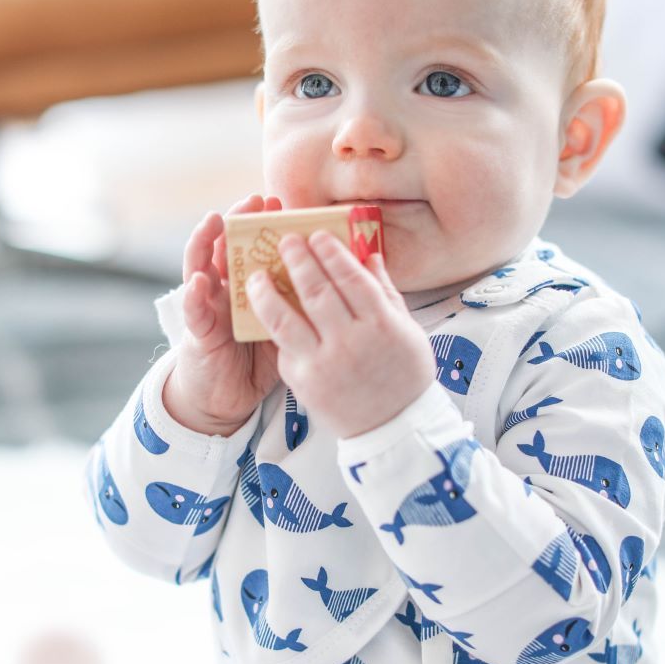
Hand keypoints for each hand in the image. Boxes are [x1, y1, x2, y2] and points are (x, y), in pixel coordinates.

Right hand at [162, 194, 283, 435]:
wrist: (229, 397)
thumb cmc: (257, 359)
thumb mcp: (284, 323)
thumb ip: (297, 300)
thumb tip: (334, 277)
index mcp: (247, 284)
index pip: (253, 245)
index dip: (264, 223)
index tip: (280, 203)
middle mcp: (224, 288)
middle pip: (228, 245)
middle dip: (239, 219)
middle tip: (255, 200)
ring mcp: (208, 306)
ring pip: (200, 266)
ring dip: (205, 242)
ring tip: (215, 221)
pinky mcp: (197, 331)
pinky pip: (194, 310)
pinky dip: (194, 295)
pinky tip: (200, 281)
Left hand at [246, 229, 434, 439]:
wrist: (393, 428)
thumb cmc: (404, 375)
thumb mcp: (407, 331)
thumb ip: (385, 292)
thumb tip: (369, 255)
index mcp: (381, 324)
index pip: (351, 278)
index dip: (331, 253)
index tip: (317, 235)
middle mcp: (350, 342)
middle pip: (316, 291)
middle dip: (297, 260)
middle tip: (286, 241)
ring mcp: (323, 364)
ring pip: (284, 319)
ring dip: (266, 292)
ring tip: (256, 275)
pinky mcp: (303, 383)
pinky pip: (285, 348)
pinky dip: (276, 328)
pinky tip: (268, 312)